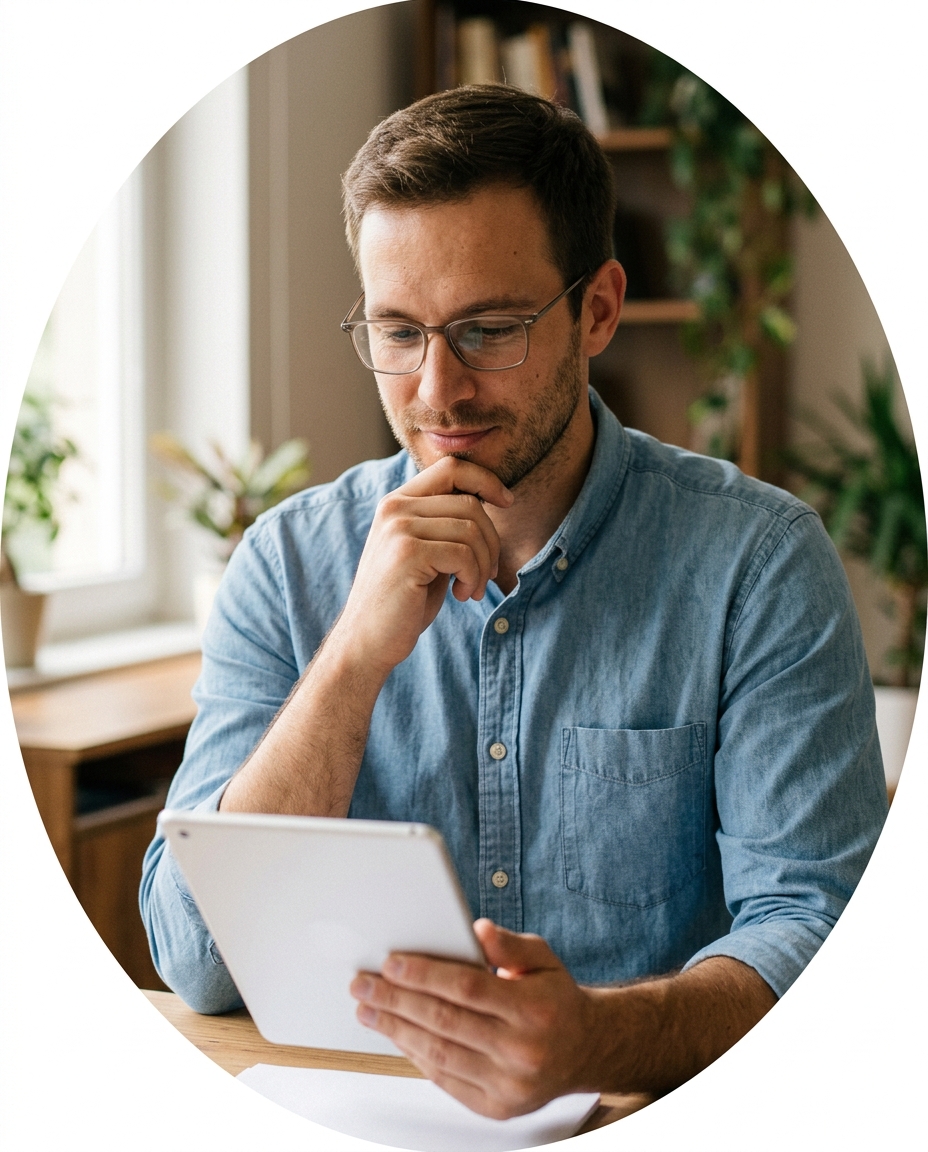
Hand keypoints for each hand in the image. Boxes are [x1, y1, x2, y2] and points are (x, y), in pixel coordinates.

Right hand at [334, 457, 512, 674]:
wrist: (367, 641)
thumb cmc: (403, 601)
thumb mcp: (426, 553)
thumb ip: (445, 524)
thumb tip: (488, 499)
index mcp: (398, 502)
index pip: (452, 467)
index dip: (486, 480)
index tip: (506, 502)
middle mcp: (395, 507)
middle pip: (470, 503)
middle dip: (491, 541)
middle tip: (485, 574)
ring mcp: (398, 527)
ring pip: (471, 529)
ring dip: (483, 564)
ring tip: (471, 588)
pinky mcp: (407, 552)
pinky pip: (464, 553)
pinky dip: (473, 577)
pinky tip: (462, 595)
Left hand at [349, 919, 603, 1118]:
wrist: (585, 1050)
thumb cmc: (556, 1000)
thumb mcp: (543, 959)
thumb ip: (509, 944)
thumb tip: (477, 929)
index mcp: (535, 1010)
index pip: (468, 988)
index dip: (425, 974)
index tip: (391, 963)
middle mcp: (523, 1051)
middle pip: (445, 1022)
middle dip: (396, 1000)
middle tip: (364, 985)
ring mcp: (510, 1084)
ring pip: (439, 1054)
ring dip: (396, 1029)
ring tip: (369, 1009)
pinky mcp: (497, 1107)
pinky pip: (445, 1080)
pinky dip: (415, 1055)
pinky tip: (397, 1034)